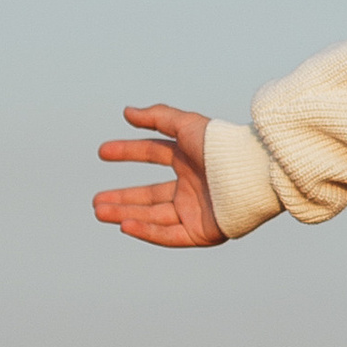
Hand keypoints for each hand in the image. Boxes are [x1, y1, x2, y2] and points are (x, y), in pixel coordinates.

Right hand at [94, 105, 226, 248]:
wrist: (251, 173)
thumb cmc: (223, 147)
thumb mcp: (187, 126)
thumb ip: (157, 117)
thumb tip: (126, 112)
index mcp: (190, 158)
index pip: (153, 153)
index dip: (127, 151)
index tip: (102, 152)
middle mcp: (192, 185)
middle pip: (150, 194)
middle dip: (122, 198)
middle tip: (95, 202)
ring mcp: (197, 210)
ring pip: (154, 216)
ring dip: (126, 215)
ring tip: (99, 212)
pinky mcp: (203, 232)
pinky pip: (169, 234)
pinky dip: (146, 231)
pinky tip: (125, 225)